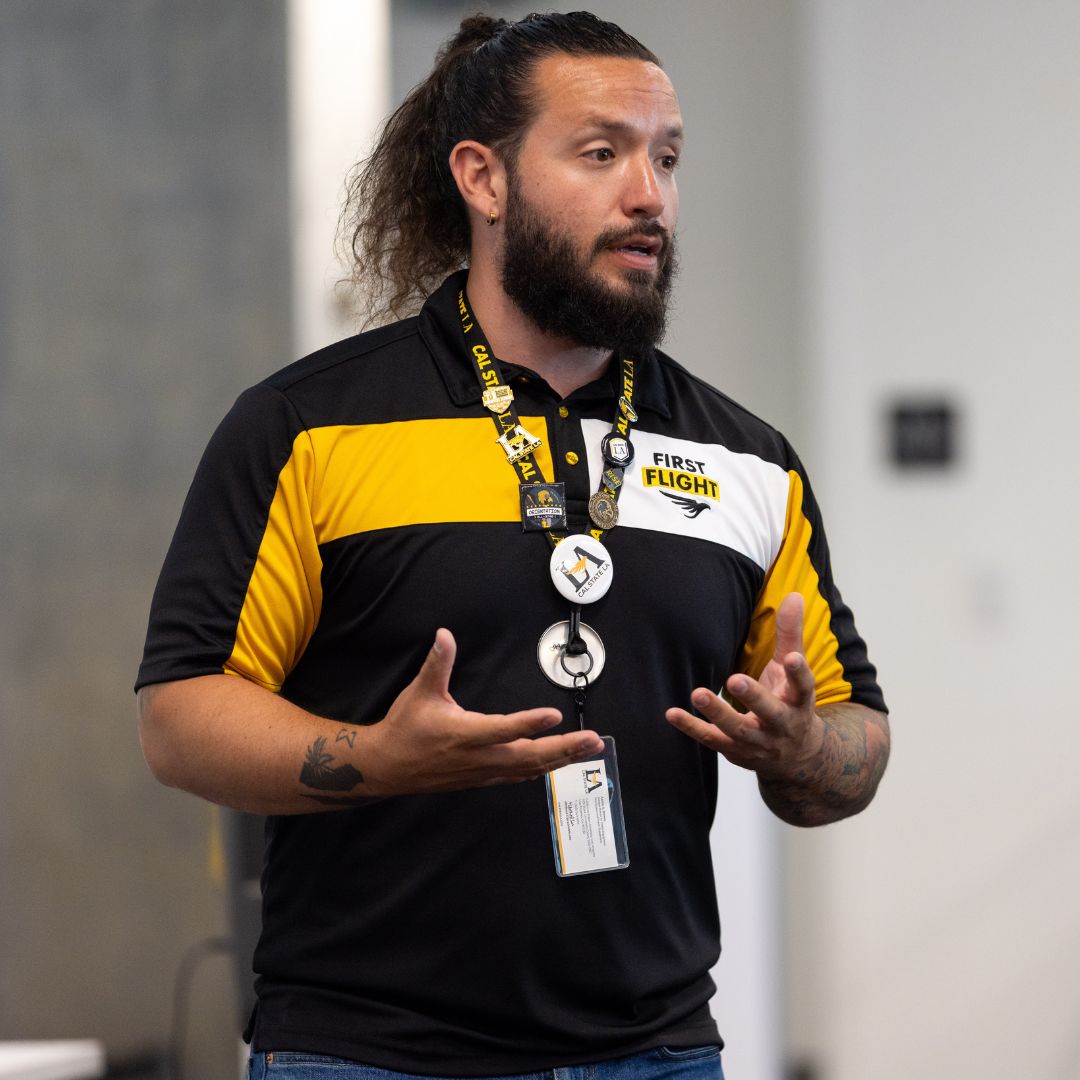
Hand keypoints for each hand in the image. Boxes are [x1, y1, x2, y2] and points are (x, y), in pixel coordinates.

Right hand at [360, 628, 604, 795]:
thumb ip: (437, 663)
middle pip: (529, 756)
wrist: (387, 768)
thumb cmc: (406, 727)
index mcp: (464, 734)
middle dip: (564, 748)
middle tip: (594, 740)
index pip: (503, 729)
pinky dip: (543, 769)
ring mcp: (483, 772)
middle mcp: (479, 757)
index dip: (529, 723)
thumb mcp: (420, 692)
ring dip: (561, 759)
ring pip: (529, 769)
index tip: (555, 715)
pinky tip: (559, 763)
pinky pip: (520, 776)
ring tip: (589, 749)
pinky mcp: (483, 778)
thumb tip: (444, 634)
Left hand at [665, 593, 824, 779]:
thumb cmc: (791, 704)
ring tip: (698, 693)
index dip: (798, 672)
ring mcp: (758, 741)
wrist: (797, 758)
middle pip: (770, 712)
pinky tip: (672, 713)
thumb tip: (793, 595)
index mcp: (799, 702)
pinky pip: (711, 740)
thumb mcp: (793, 671)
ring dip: (717, 713)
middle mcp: (781, 725)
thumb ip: (790, 634)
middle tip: (735, 679)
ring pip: (738, 729)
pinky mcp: (735, 751)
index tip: (792, 658)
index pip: (803, 687)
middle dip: (754, 698)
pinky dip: (691, 728)